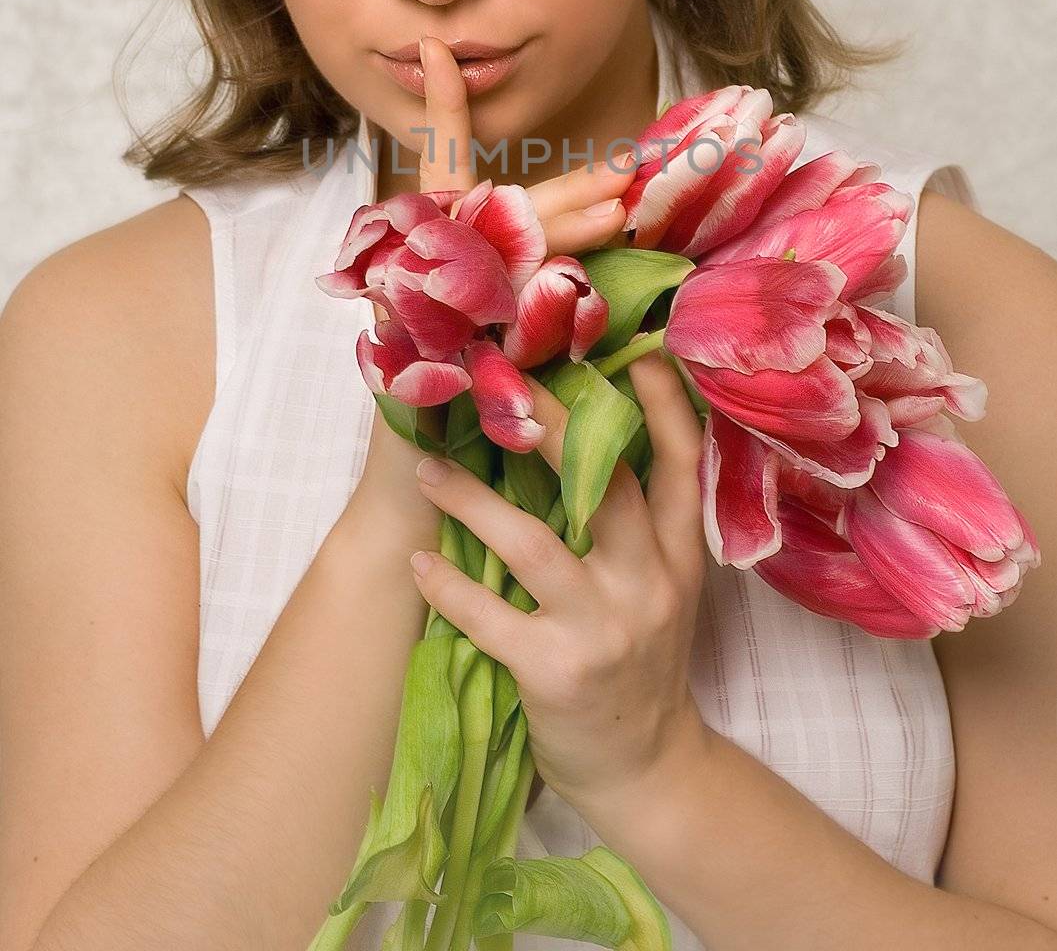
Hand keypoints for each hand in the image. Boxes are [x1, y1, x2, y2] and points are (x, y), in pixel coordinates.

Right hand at [357, 35, 636, 533]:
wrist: (410, 490)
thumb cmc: (455, 412)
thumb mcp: (495, 335)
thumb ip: (525, 285)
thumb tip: (601, 236)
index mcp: (429, 252)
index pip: (439, 167)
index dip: (442, 111)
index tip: (438, 48)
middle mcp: (417, 269)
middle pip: (497, 209)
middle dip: (565, 188)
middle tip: (625, 168)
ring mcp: (417, 308)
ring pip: (499, 251)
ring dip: (564, 229)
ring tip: (620, 212)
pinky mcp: (426, 353)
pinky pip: (493, 317)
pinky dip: (539, 305)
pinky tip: (580, 293)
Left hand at [407, 341, 711, 822]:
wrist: (647, 770)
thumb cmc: (640, 664)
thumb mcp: (664, 590)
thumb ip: (638, 527)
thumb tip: (582, 442)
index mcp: (680, 557)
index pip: (680, 467)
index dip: (662, 408)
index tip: (636, 351)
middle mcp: (651, 583)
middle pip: (605, 485)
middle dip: (552, 426)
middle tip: (498, 379)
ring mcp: (605, 628)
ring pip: (535, 543)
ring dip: (473, 500)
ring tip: (426, 470)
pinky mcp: (558, 672)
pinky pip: (491, 617)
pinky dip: (450, 587)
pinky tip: (421, 561)